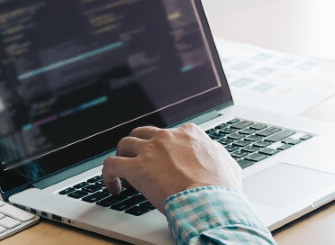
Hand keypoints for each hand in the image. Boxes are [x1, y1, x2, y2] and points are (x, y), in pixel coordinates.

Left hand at [100, 124, 241, 209]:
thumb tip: (216, 155)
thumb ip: (216, 155)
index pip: (167, 134)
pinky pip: (111, 164)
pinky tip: (112, 186)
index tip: (160, 159)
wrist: (209, 200)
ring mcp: (149, 151)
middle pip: (142, 134)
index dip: (161, 148)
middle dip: (137, 146)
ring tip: (122, 173)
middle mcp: (166, 137)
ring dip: (121, 157)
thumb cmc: (220, 187)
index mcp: (188, 134)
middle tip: (137, 161)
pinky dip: (107, 175)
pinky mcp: (135, 168)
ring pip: (123, 144)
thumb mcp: (227, 163)